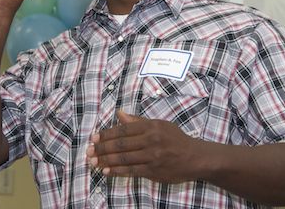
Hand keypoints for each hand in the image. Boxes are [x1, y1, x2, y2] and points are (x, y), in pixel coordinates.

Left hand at [86, 111, 200, 182]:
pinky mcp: (153, 171)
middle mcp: (150, 140)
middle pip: (121, 144)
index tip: (95, 137)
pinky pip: (131, 171)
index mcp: (151, 126)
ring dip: (106, 160)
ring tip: (93, 161)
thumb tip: (119, 114)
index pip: (124, 129)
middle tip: (89, 150)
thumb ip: (137, 121)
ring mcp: (152, 157)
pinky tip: (106, 171)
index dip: (107, 134)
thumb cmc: (175, 138)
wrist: (194, 157)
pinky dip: (117, 171)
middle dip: (102, 148)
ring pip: (124, 159)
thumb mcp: (159, 124)